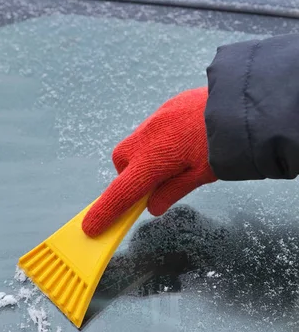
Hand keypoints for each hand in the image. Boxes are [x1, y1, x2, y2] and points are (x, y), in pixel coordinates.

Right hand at [82, 87, 216, 236]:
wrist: (241, 103)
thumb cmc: (224, 144)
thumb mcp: (201, 176)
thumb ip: (172, 191)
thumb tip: (152, 205)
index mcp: (153, 161)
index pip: (121, 193)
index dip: (105, 212)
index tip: (90, 227)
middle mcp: (147, 138)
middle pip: (121, 162)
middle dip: (128, 176)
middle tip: (151, 186)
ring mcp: (155, 119)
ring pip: (135, 143)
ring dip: (143, 158)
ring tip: (173, 163)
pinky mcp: (167, 106)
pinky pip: (152, 130)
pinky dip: (157, 142)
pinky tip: (182, 143)